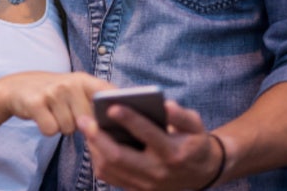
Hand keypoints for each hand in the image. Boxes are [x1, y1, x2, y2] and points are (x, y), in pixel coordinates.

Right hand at [0, 72, 112, 135]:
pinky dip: (47, 129)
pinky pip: (51, 130)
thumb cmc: (55, 93)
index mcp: (83, 79)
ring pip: (68, 128)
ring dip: (62, 127)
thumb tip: (114, 123)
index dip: (114, 107)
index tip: (118, 116)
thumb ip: (95, 102)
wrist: (18, 86)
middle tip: (68, 113)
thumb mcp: (76, 89)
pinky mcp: (35, 103)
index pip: (107, 93)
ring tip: (54, 113)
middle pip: (87, 121)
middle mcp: (69, 83)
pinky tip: (43, 116)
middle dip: (80, 125)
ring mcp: (52, 92)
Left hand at [78, 100, 223, 190]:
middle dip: (98, 137)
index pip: (148, 134)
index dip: (129, 119)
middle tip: (84, 119)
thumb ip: (181, 115)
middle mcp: (158, 172)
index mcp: (173, 152)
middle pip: (119, 157)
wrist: (202, 173)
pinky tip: (94, 143)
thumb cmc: (194, 142)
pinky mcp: (138, 190)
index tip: (112, 107)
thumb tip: (165, 105)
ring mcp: (146, 185)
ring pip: (110, 169)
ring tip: (87, 128)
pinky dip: (98, 160)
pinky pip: (110, 177)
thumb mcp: (195, 125)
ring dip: (94, 148)